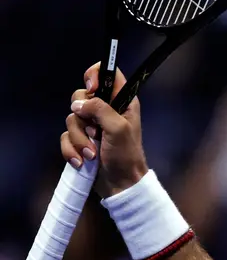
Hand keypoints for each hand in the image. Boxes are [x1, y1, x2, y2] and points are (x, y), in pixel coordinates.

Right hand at [64, 63, 148, 196]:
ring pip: (71, 119)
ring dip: (79, 139)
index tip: (91, 86)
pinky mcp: (81, 140)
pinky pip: (65, 137)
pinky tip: (83, 161)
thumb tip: (78, 104)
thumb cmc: (127, 156)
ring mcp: (92, 125)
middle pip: (81, 96)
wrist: (121, 184)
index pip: (109, 75)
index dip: (96, 74)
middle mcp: (106, 110)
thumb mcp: (118, 129)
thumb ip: (100, 110)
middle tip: (95, 131)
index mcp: (122, 103)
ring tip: (92, 153)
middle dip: (82, 116)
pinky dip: (72, 149)